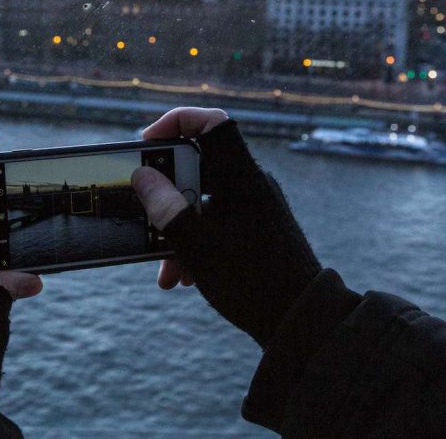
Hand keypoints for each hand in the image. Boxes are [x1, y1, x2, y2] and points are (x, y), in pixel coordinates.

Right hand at [132, 107, 320, 347]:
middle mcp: (250, 185)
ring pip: (203, 202)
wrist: (303, 322)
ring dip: (178, 229)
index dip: (177, 122)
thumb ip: (166, 208)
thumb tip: (142, 176)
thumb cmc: (253, 281)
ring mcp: (254, 208)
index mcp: (241, 176)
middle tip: (146, 215)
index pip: (212, 122)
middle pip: (198, 168)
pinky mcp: (255, 230)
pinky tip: (184, 277)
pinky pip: (216, 224)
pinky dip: (196, 244)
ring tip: (165, 269)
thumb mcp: (198, 247)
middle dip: (167, 196)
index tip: (147, 145)